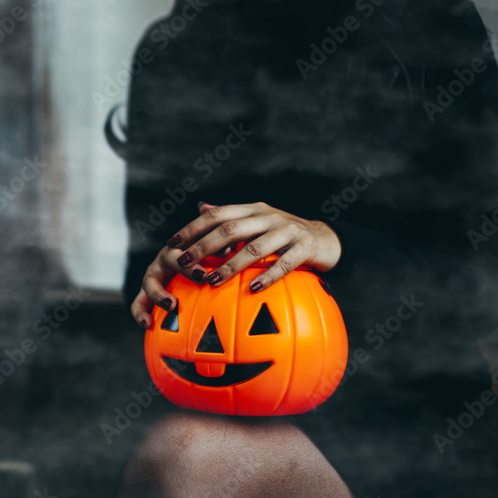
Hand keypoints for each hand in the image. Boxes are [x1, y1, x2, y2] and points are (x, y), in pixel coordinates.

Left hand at [130, 202, 340, 327]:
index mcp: (252, 209)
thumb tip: (200, 208)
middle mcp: (267, 216)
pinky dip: (267, 276)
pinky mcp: (304, 248)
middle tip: (183, 263)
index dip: (193, 228)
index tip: (172, 243)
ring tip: (211, 281)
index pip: (217, 215)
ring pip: (253, 247)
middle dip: (203, 247)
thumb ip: (230, 217)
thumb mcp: (256, 221)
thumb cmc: (283, 234)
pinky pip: (284, 264)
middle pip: (230, 229)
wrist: (325, 238)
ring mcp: (287, 231)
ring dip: (230, 266)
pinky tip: (251, 289)